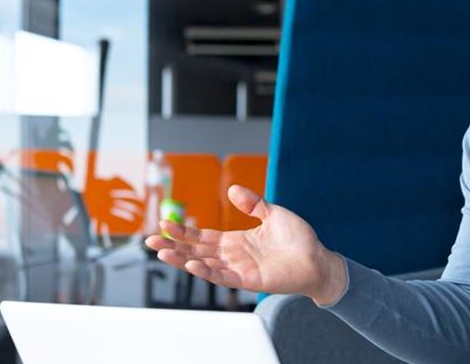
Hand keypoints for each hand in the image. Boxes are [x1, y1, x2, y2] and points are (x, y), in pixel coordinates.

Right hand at [145, 185, 347, 304]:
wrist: (319, 259)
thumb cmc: (299, 239)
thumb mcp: (273, 214)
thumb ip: (252, 203)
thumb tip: (232, 190)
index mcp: (237, 241)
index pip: (203, 237)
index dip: (183, 232)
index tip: (164, 224)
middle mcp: (234, 256)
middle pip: (196, 251)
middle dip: (173, 246)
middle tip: (149, 241)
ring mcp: (240, 269)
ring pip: (204, 265)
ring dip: (182, 259)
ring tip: (162, 252)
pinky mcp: (250, 280)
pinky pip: (223, 277)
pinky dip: (206, 271)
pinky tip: (192, 263)